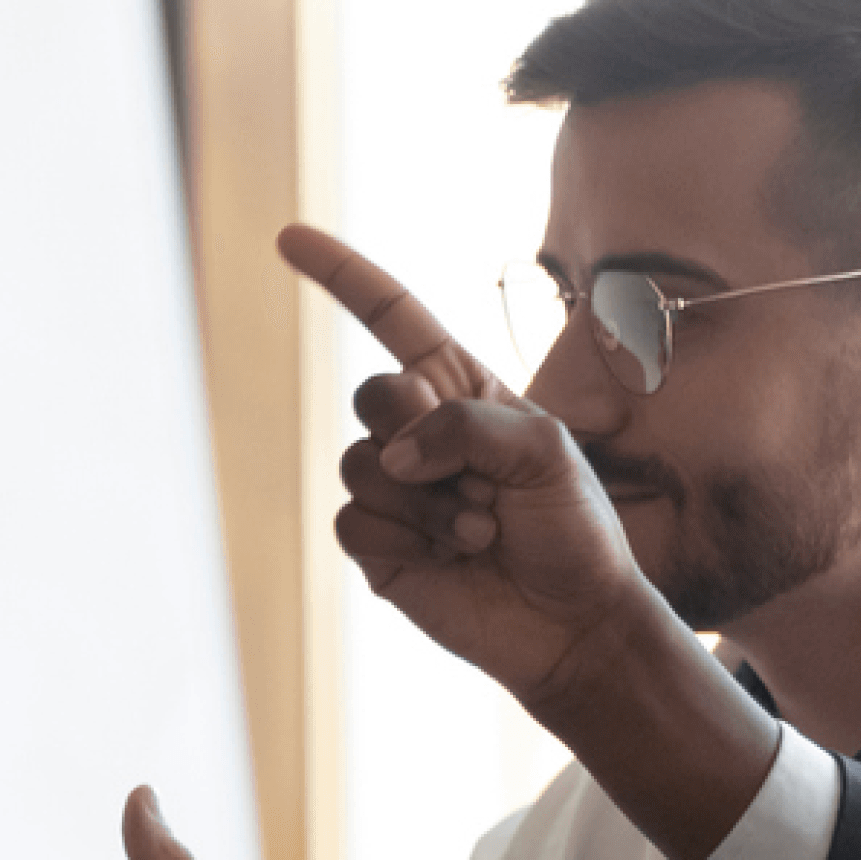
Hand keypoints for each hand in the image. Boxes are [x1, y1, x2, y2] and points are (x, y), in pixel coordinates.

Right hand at [285, 224, 662, 706]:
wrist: (570, 623)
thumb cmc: (573, 530)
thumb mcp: (547, 452)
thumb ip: (466, 426)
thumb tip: (393, 456)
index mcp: (463, 391)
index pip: (391, 318)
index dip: (341, 275)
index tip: (287, 236)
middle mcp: (419, 433)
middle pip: (371, 395)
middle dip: (419, 431)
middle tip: (477, 479)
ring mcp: (392, 488)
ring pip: (359, 465)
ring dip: (426, 503)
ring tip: (478, 531)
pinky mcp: (374, 543)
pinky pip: (351, 519)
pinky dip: (403, 538)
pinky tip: (449, 557)